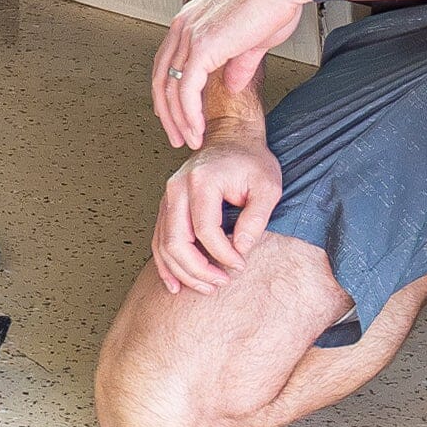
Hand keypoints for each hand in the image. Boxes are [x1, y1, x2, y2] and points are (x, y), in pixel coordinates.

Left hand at [151, 0, 308, 148]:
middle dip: (167, 113)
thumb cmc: (275, 1)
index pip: (167, 64)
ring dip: (179, 120)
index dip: (168, 93)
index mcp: (190, 22)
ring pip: (171, 89)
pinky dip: (190, 114)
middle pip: (161, 78)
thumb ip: (238, 62)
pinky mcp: (202, 46)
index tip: (174, 115)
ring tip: (189, 140)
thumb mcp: (253, 39)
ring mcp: (189, 36)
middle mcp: (183, 27)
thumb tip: (232, 84)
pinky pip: (187, 90)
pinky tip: (197, 130)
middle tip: (176, 136)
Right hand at [153, 128, 284, 295]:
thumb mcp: (267, 186)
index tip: (240, 265)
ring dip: (182, 272)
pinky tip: (176, 283)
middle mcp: (176, 189)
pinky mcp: (166, 207)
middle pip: (176, 241)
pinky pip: (159, 240)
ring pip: (163, 244)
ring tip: (206, 287)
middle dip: (198, 270)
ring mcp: (167, 198)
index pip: (205, 230)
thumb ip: (256, 218)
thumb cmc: (251, 162)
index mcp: (201, 182)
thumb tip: (240, 249)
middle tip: (221, 283)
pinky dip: (165, 265)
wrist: (230, 139)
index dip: (222, 254)